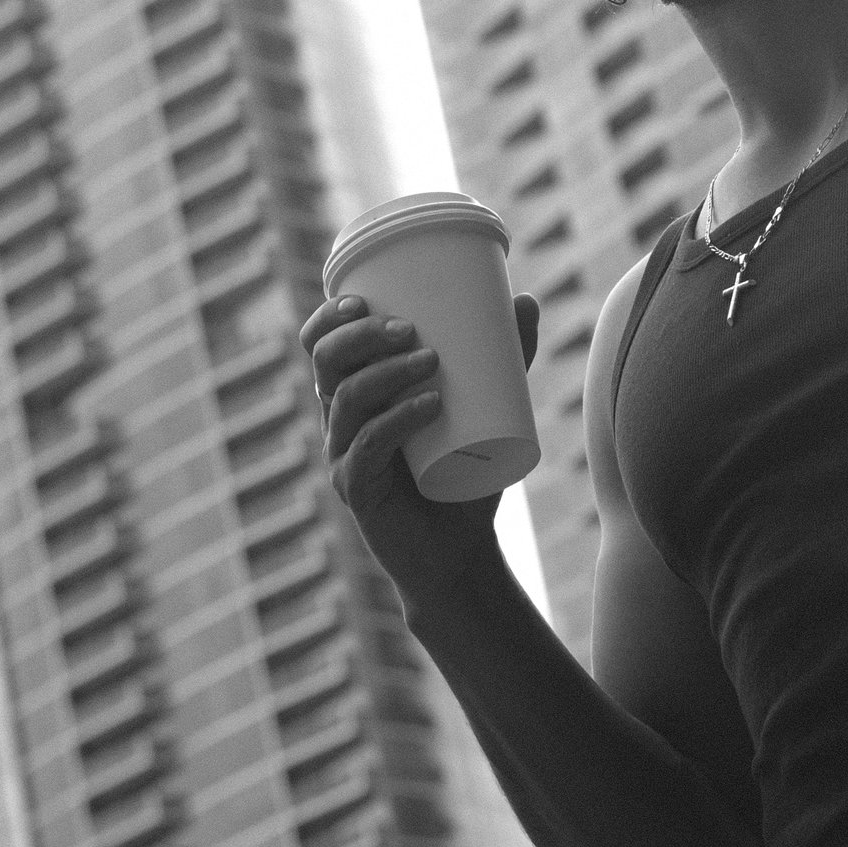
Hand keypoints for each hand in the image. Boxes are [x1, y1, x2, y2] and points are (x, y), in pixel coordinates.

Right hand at [300, 289, 541, 599]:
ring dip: (387, 372)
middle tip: (407, 328)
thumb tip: (526, 300)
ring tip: (433, 361)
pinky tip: (431, 406)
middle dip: (360, 336)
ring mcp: (343, 455)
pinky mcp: (356, 490)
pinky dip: (397, 420)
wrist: (460, 548)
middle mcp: (339, 419)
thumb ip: (504, 357)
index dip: (328, 317)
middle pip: (325, 362)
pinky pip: (367, 446)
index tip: (361, 298)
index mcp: (355, 389)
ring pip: (345, 399)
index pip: (321, 343)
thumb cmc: (463, 469)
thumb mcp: (487, 405)